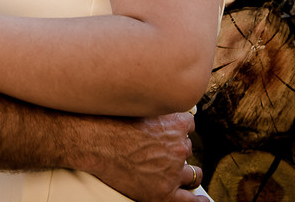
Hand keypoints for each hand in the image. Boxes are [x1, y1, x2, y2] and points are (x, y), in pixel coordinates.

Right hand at [90, 112, 210, 200]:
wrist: (95, 143)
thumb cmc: (110, 122)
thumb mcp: (139, 105)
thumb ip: (154, 107)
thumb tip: (156, 102)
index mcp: (176, 124)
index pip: (188, 126)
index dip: (179, 131)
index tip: (174, 133)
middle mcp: (179, 147)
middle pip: (187, 149)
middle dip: (177, 152)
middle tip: (162, 153)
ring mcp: (173, 171)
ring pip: (192, 174)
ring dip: (188, 174)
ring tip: (179, 175)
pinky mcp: (164, 192)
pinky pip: (190, 200)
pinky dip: (197, 201)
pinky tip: (199, 201)